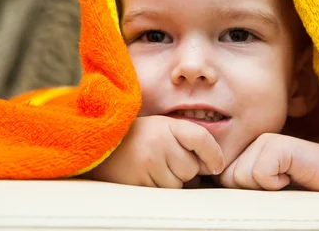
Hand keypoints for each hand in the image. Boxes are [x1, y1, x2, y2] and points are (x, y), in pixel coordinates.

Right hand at [83, 115, 224, 187]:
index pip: (201, 138)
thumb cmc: (137, 138)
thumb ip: (187, 140)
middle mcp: (159, 142)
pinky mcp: (139, 181)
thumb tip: (212, 167)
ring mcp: (149, 162)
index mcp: (167, 125)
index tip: (216, 166)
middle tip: (166, 160)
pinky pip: (163, 193)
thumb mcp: (162, 128)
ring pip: (179, 184)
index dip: (214, 154)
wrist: (101, 145)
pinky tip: (147, 176)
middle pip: (192, 168)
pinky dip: (159, 189)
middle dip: (185, 170)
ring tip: (154, 168)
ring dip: (172, 182)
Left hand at [218, 133, 318, 190]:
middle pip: (228, 178)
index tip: (265, 185)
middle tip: (277, 181)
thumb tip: (217, 185)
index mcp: (244, 148)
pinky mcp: (277, 146)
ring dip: (265, 187)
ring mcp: (263, 141)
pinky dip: (276, 183)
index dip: (241, 189)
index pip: (221, 177)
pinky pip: (260, 175)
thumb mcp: (263, 182)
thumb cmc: (299, 180)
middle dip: (251, 189)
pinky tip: (291, 175)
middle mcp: (250, 140)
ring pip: (242, 177)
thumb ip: (240, 179)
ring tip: (285, 177)